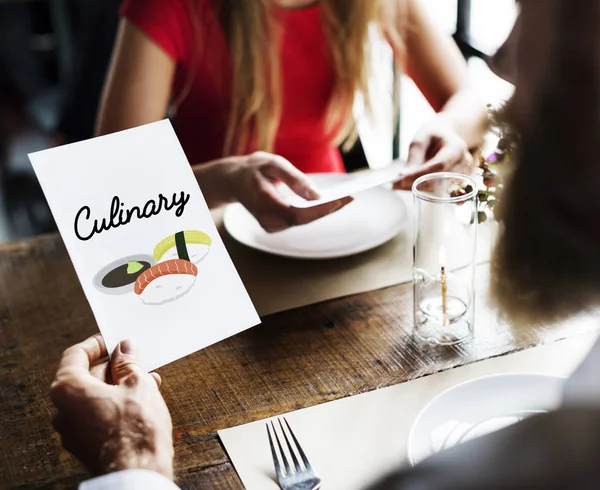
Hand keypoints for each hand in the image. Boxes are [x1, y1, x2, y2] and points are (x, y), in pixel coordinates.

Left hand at [50, 335, 173, 478]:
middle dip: (113, 366)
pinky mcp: (85, 444)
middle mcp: (62, 410)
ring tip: (147, 380)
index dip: (98, 344)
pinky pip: (97, 414)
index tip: (114, 340)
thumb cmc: (136, 429)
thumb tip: (125, 348)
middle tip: (136, 359)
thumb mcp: (138, 383)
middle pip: (85, 376)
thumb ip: (128, 363)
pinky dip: (116, 403)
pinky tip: (141, 400)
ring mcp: (72, 430)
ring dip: (119, 385)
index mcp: (68, 389)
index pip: (76, 354)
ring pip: (94, 396)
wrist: (138, 472)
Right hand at [229, 151, 352, 232]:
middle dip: (328, 209)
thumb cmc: (254, 169)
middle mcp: (266, 219)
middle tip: (351, 197)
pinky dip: (314, 212)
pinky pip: (299, 220)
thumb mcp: (273, 164)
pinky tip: (329, 202)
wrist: (233, 181)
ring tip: (345, 198)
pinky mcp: (274, 227)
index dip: (321, 209)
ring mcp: (270, 226)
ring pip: (303, 221)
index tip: (342, 199)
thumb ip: (294, 179)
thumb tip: (316, 195)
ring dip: (324, 211)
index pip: (298, 214)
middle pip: (304, 220)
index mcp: (264, 202)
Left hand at [394, 116, 472, 189]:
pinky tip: (409, 184)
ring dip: (417, 188)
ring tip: (399, 184)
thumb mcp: (420, 139)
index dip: (421, 174)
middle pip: (439, 179)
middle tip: (396, 185)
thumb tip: (403, 176)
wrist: (446, 135)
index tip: (402, 179)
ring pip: (437, 188)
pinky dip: (421, 188)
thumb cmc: (433, 135)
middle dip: (416, 183)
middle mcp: (462, 163)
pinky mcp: (455, 182)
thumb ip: (414, 157)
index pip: (439, 165)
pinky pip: (437, 190)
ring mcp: (461, 174)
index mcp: (456, 148)